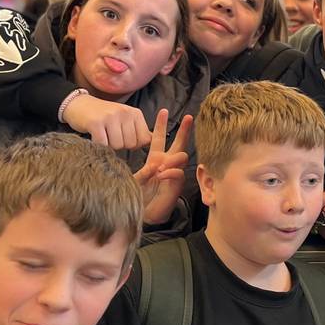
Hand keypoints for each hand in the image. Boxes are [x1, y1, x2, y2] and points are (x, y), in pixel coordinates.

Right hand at [63, 94, 152, 149]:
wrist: (79, 104)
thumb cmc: (104, 116)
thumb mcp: (124, 119)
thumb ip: (138, 130)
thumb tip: (151, 142)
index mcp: (135, 113)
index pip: (144, 140)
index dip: (134, 145)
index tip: (123, 138)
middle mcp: (125, 113)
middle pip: (130, 144)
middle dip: (120, 145)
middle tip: (110, 135)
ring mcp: (110, 117)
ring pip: (117, 146)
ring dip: (109, 146)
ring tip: (103, 135)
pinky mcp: (96, 123)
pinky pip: (103, 144)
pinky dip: (99, 145)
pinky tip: (95, 136)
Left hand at [134, 109, 192, 224]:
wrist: (143, 213)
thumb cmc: (137, 195)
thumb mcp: (135, 179)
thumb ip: (144, 171)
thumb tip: (157, 166)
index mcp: (155, 158)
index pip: (158, 138)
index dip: (161, 125)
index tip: (164, 111)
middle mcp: (167, 163)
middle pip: (178, 142)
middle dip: (184, 129)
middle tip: (189, 117)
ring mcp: (173, 173)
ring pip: (181, 156)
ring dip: (172, 158)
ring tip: (160, 167)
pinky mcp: (177, 184)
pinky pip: (178, 172)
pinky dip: (170, 172)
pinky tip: (162, 175)